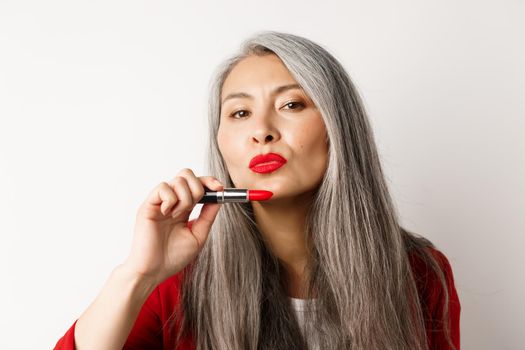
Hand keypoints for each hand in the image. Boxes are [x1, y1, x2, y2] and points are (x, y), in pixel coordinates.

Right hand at [122, 168, 222, 284]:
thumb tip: (219, 198)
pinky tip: (167, 213)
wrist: (153, 271)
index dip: (209, 182)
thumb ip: (208, 215)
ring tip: (177, 215)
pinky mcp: (148, 205)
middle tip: (194, 206)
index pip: (197, 184)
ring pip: (178, 180)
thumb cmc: (173, 257)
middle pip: (187, 174)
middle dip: (198, 187)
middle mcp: (172, 202)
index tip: (220, 188)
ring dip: (185, 198)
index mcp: (184, 208)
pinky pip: (163, 187)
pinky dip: (170, 199)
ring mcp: (160, 202)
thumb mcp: (198, 235)